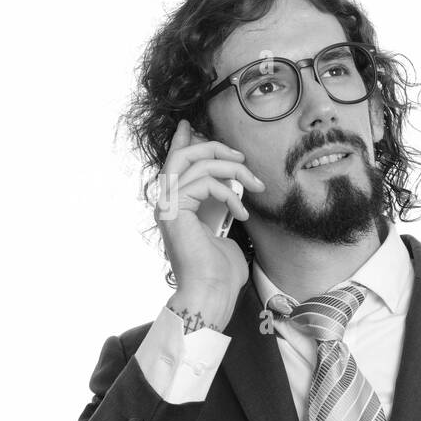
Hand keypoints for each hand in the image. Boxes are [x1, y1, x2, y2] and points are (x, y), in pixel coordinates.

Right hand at [155, 119, 265, 302]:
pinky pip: (202, 182)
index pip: (176, 164)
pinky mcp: (174, 211)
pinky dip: (228, 191)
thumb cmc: (221, 271)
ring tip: (254, 186)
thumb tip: (231, 191)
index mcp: (176, 206)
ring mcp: (167, 206)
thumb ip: (221, 206)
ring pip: (195, 164)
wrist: (212, 293)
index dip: (184, 142)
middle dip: (215, 149)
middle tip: (241, 156)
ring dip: (231, 169)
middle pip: (183, 156)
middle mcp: (166, 203)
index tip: (193, 127)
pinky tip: (242, 210)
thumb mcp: (225, 229)